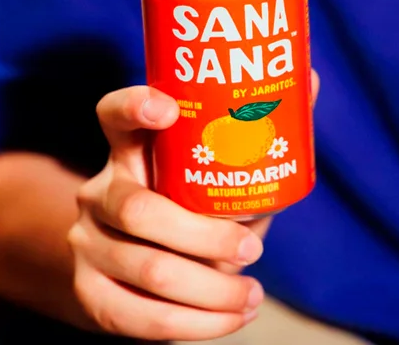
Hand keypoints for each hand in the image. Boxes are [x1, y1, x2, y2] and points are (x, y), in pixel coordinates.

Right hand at [67, 70, 319, 340]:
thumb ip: (255, 140)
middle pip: (137, 210)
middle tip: (252, 250)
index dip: (134, 107)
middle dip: (204, 235)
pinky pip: (142, 318)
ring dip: (213, 290)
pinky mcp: (91, 293)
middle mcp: (99, 192)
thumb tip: (311, 78)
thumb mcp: (219, 175)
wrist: (136, 270)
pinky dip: (199, 325)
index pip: (113, 115)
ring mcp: (88, 244)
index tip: (169, 108)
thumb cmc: (193, 209)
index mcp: (128, 151)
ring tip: (253, 295)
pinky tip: (233, 319)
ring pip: (149, 270)